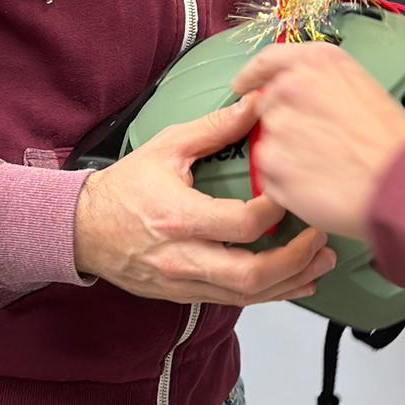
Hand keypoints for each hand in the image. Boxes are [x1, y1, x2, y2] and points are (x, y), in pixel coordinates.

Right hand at [73, 94, 335, 306]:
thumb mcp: (168, 146)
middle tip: (322, 237)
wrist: (82, 230)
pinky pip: (233, 301)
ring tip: (321, 263)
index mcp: (179, 217)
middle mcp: (183, 258)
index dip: (276, 212)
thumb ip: (215, 128)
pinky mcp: (184, 295)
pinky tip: (296, 283)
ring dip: (290, 282)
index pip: (240, 225)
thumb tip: (256, 102)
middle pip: (250, 275)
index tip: (293, 193)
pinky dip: (269, 294)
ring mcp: (183, 283)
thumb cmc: (126, 185)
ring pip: (246, 296)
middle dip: (295, 260)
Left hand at [232, 43, 404, 240]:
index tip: (243, 85)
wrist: (402, 180)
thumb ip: (321, 80)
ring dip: (287, 154)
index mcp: (317, 61)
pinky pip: (269, 176)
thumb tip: (296, 91)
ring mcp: (279, 126)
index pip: (269, 60)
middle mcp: (291, 86)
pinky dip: (287, 183)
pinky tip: (318, 185)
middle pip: (268, 104)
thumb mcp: (362, 84)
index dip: (253, 74)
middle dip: (285, 123)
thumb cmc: (392, 137)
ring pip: (269, 142)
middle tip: (317, 143)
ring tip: (325, 166)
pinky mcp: (273, 165)